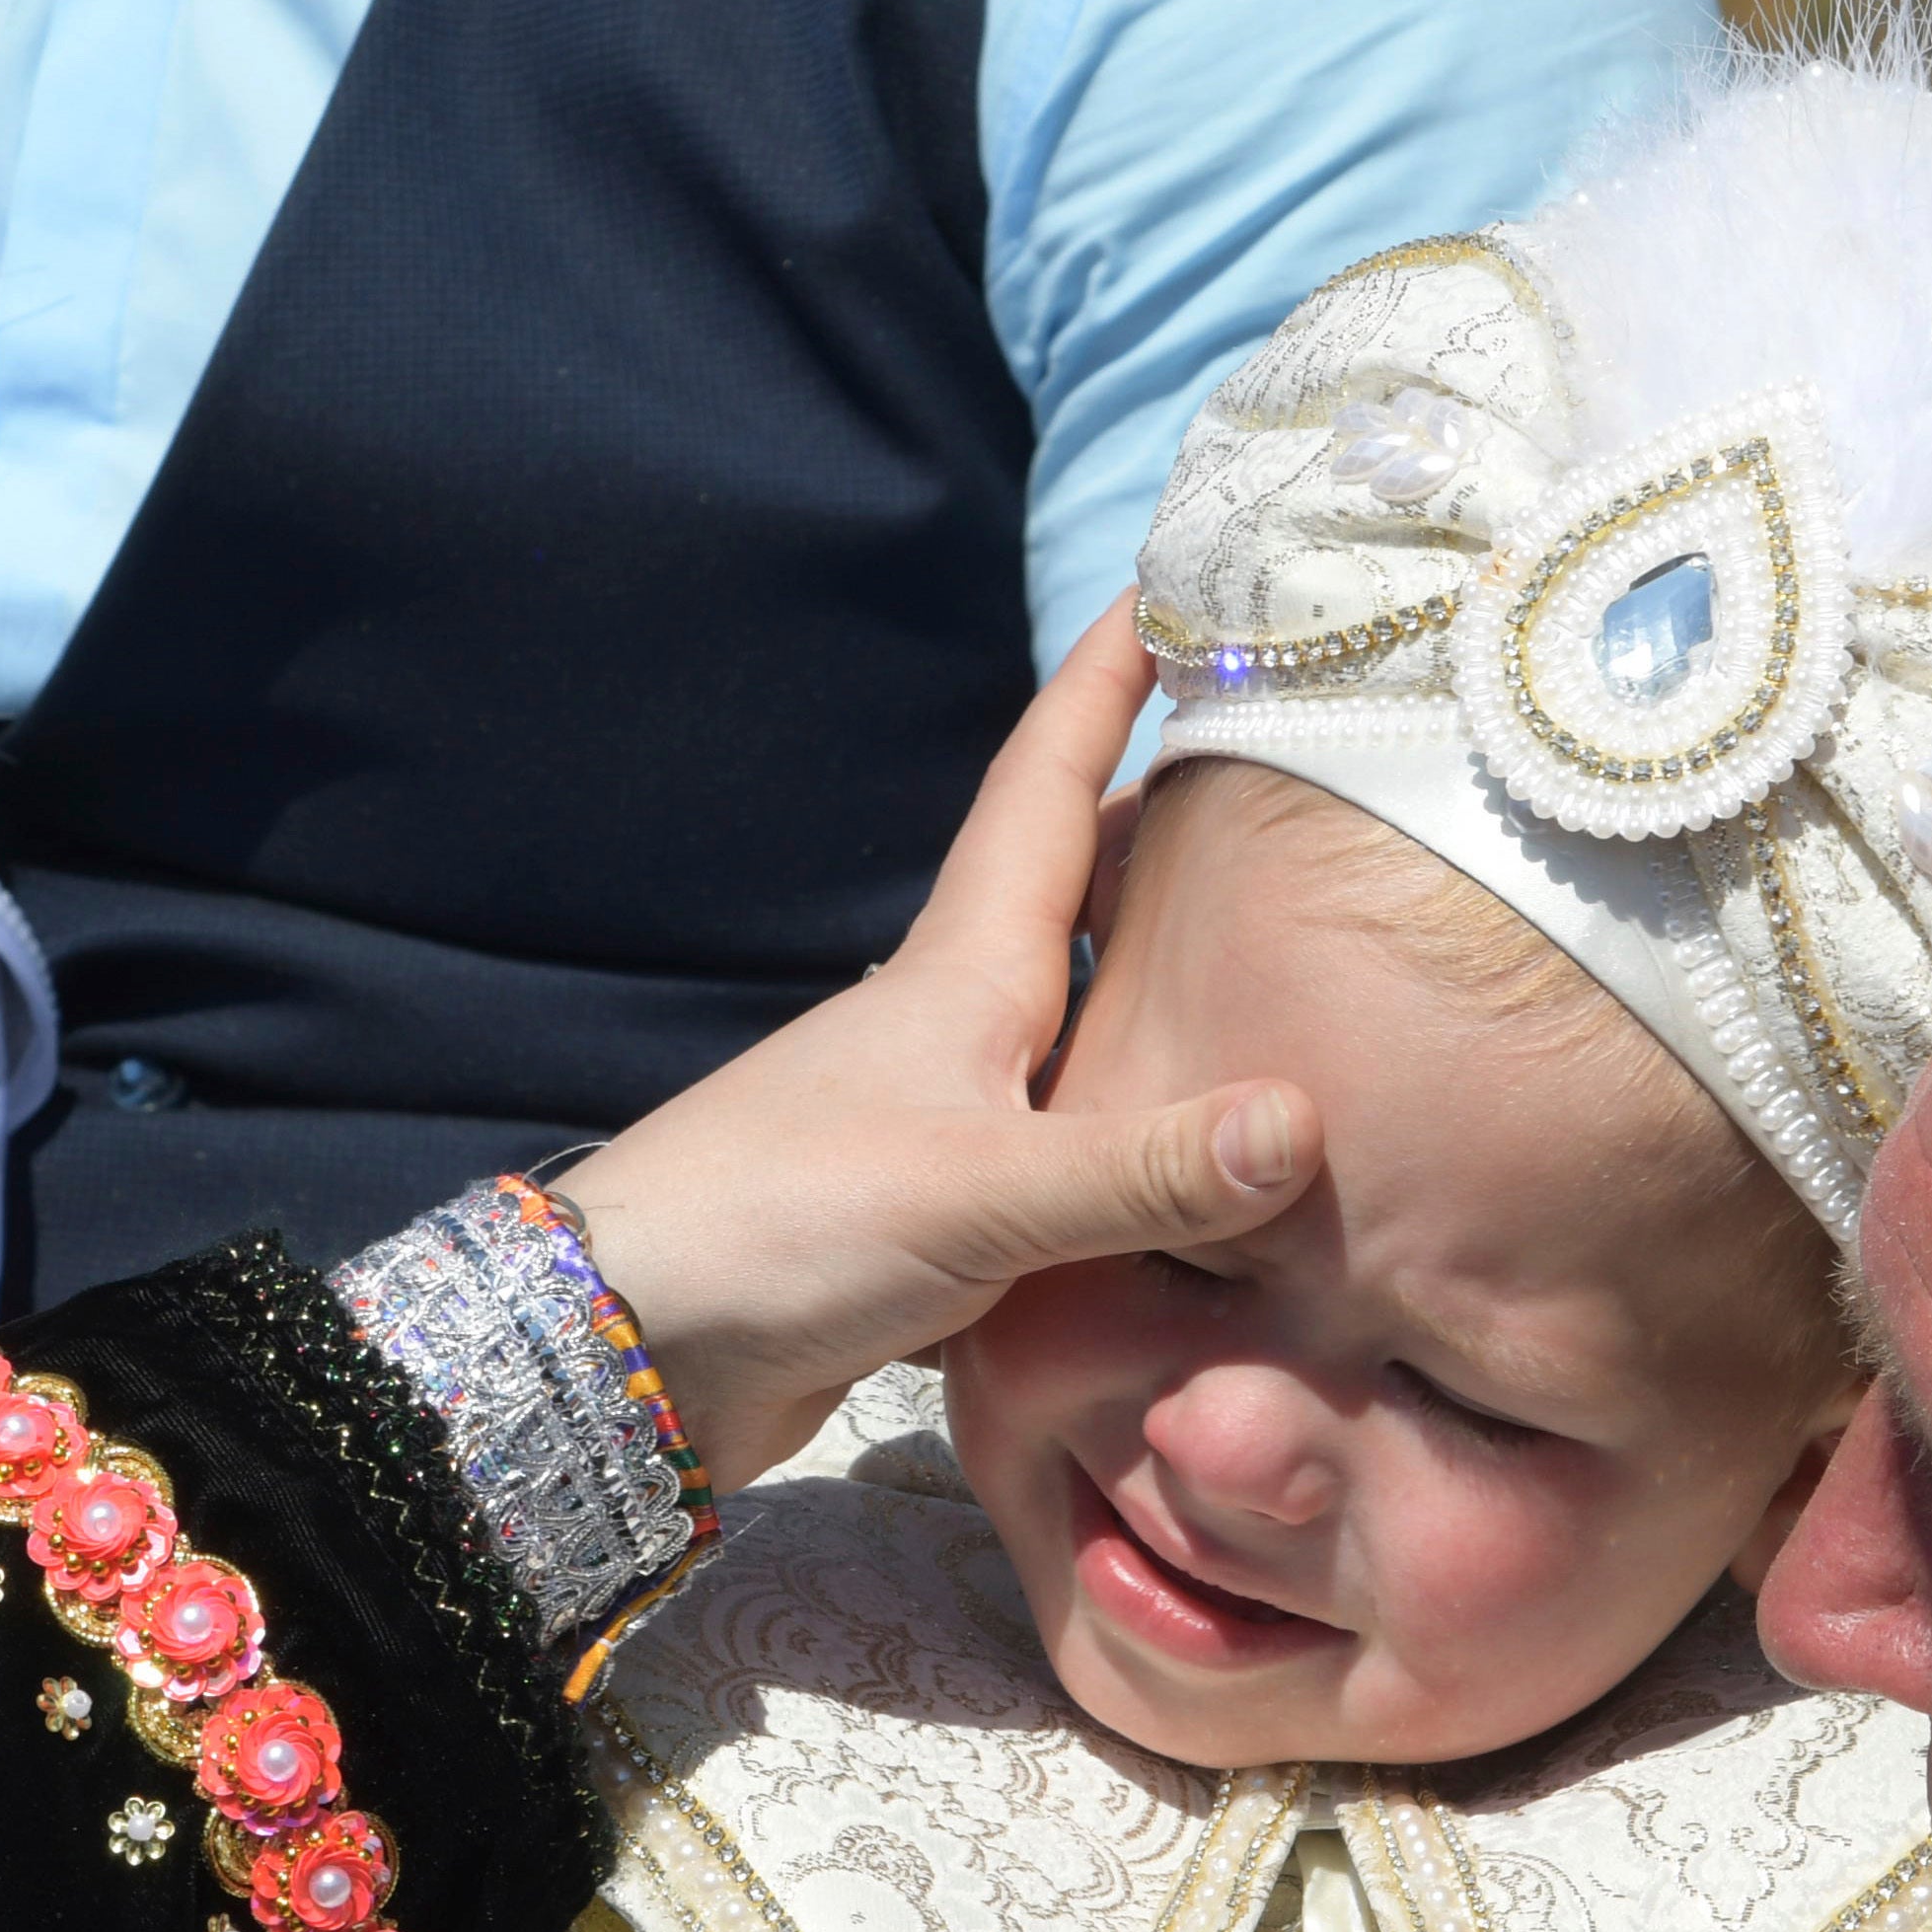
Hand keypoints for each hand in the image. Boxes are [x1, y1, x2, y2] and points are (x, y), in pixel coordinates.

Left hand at [558, 604, 1313, 1487]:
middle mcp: (959, 1024)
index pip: (1047, 786)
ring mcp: (945, 1114)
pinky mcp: (940, 1212)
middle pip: (1084, 892)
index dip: (1106, 682)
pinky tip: (1211, 1160)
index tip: (1170, 581)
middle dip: (1174, 821)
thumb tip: (1302, 1119)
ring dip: (1172, 980)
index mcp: (963, 973)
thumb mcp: (976, 1193)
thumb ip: (1140, 1164)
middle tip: (1283, 766)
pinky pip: (1077, 1144)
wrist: (629, 1350)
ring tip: (1286, 951)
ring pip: (1087, 1019)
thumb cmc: (783, 1229)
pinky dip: (1149, 1131)